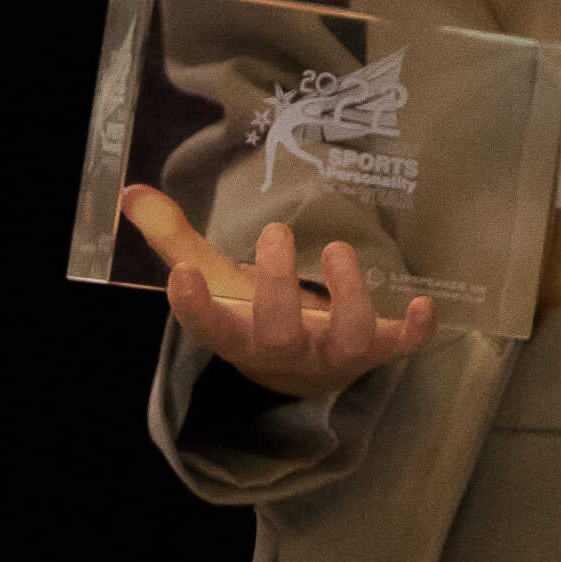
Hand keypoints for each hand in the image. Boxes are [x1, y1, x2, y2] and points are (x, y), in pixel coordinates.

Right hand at [120, 184, 435, 398]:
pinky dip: (418, 332)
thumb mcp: (217, 279)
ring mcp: (336, 353)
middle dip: (276, 289)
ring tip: (339, 251)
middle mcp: (288, 351)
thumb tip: (132, 192)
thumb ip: (176, 237)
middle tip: (275, 236)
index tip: (183, 277)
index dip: (195, 308)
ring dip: (347, 298)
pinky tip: (427, 304)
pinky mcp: (380, 349)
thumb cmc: (255, 314)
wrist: (303, 369)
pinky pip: (403, 347)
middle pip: (277, 335)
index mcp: (240, 336)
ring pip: (345, 339)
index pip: (210, 329)